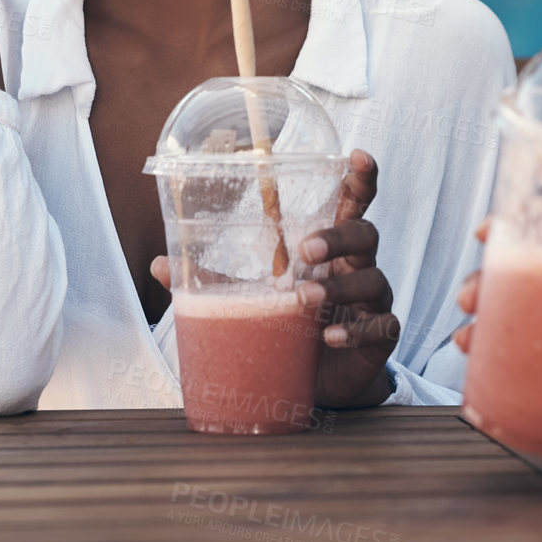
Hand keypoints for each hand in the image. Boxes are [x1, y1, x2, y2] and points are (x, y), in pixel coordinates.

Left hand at [150, 149, 397, 409]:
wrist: (319, 385)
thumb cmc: (290, 328)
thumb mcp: (251, 302)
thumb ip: (214, 282)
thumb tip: (159, 264)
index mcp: (330, 248)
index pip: (353, 204)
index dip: (360, 178)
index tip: (358, 156)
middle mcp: (356, 267)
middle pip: (366, 233)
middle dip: (339, 235)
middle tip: (305, 249)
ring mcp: (372, 301)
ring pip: (374, 278)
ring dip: (339, 287)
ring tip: (304, 299)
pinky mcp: (379, 337)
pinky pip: (383, 326)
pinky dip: (357, 330)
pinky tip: (330, 338)